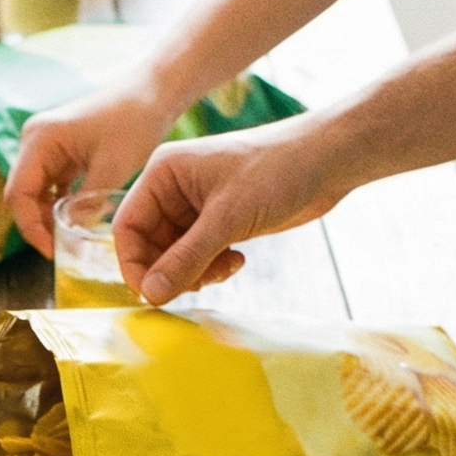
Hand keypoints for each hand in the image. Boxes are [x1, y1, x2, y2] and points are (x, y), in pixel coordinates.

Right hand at [3, 80, 172, 252]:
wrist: (154, 91)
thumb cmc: (135, 120)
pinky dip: (60, 205)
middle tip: (63, 249)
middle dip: (38, 224)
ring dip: (49, 216)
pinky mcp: (60, 151)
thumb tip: (71, 241)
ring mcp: (46, 146)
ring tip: (72, 237)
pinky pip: (50, 186)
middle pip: (22, 195)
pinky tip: (78, 219)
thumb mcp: (112, 168)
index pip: (18, 194)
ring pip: (35, 193)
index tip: (53, 250)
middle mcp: (35, 141)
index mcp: (39, 139)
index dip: (31, 228)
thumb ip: (87, 206)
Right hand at [112, 118, 350, 303]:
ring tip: (224, 269)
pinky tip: (236, 261)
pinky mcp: (219, 220)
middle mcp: (173, 190)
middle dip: (170, 270)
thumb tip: (151, 295)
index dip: (134, 264)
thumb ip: (185, 258)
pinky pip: (197, 255)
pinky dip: (211, 267)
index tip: (153, 293)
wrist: (328, 160)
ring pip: (174, 255)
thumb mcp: (226, 218)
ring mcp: (196, 206)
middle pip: (148, 246)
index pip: (126, 228)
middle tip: (198, 283)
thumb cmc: (276, 170)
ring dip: (194, 271)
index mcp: (162, 174)